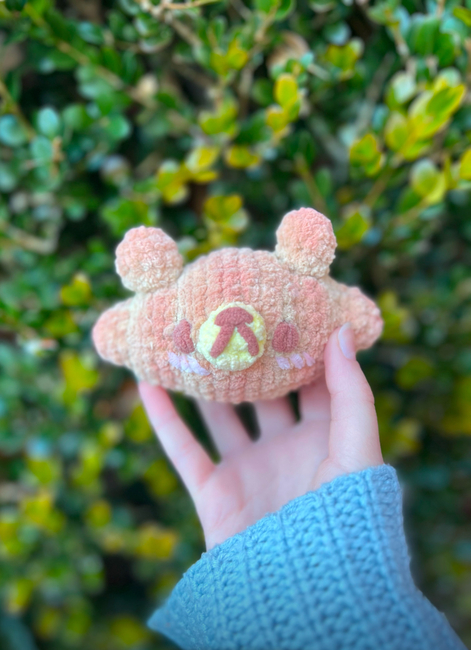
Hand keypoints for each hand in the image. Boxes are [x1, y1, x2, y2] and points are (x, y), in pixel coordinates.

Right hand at [139, 323, 382, 550]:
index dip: (299, 348)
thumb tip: (340, 329)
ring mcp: (248, 470)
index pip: (312, 383)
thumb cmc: (342, 516)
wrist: (304, 587)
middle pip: (260, 395)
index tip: (283, 309)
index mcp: (323, 439)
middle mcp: (284, 450)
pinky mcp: (214, 492)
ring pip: (218, 416)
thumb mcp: (356, 446)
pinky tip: (146, 383)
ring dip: (200, 385)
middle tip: (227, 318)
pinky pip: (182, 449)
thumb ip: (351, 390)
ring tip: (184, 344)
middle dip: (246, 362)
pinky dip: (163, 418)